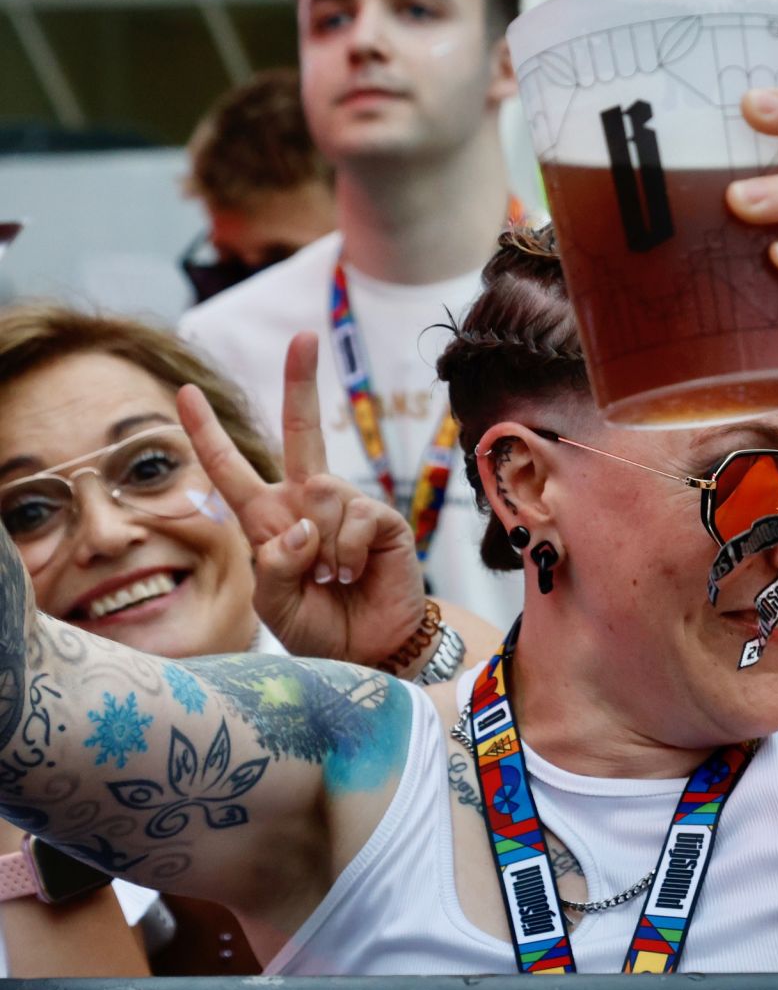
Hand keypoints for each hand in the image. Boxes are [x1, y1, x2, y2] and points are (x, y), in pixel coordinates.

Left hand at [177, 332, 425, 666]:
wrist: (372, 653)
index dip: (206, 432)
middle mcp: (307, 503)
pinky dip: (348, 551)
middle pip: (302, 430)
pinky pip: (354, 516)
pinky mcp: (381, 519)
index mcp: (270, 519)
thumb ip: (273, 564)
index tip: (184, 393)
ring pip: (322, 490)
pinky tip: (355, 573)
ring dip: (322, 546)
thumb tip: (303, 524)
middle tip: (305, 336)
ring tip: (333, 578)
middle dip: (301, 380)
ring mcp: (347, 507)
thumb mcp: (273, 604)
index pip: (231, 468)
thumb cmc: (318, 627)